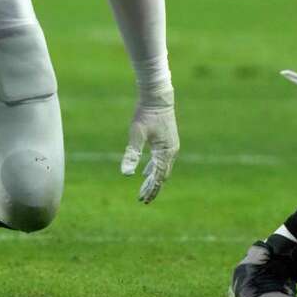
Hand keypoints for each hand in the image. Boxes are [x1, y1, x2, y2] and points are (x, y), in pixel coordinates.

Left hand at [120, 89, 178, 203]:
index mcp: (165, 152)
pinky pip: (162, 160)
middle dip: (152, 188)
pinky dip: (154, 168)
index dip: (150, 189)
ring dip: (153, 179)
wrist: (157, 97)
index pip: (158, 178)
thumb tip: (126, 174)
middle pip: (162, 176)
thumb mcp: (136, 134)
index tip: (142, 200)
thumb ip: (132, 154)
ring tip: (144, 190)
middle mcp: (171, 151)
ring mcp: (171, 146)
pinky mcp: (168, 141)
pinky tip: (146, 172)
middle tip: (142, 199)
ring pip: (162, 169)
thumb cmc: (145, 114)